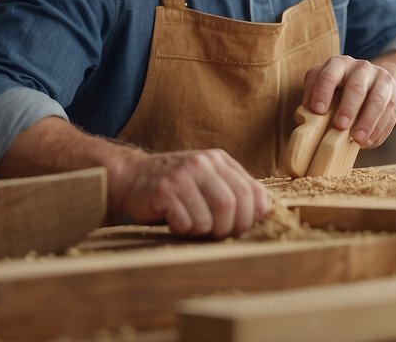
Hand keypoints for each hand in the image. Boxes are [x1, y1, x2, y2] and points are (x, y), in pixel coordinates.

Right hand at [110, 148, 270, 237]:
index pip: (250, 191)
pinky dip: (184, 230)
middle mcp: (202, 164)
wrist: (133, 176)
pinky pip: (186, 223)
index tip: (245, 228)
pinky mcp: (163, 192)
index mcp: (219, 160)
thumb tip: (263, 211)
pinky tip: (176, 222)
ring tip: (194, 226)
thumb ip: (233, 188)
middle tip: (220, 235)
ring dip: (204, 231)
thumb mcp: (208, 177)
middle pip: (232, 205)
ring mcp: (182, 177)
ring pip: (209, 218)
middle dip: (230, 228)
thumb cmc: (177, 184)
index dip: (252, 216)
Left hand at [302, 55, 395, 148]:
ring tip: (357, 139)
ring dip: (367, 122)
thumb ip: (313, 96)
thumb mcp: (324, 85)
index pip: (330, 74)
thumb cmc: (339, 89)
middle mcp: (362, 68)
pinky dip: (379, 130)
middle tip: (339, 126)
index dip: (323, 91)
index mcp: (340, 64)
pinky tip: (368, 142)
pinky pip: (390, 113)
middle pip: (357, 87)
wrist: (371, 83)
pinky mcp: (395, 95)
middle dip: (348, 108)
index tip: (317, 110)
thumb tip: (304, 117)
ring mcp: (381, 80)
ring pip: (377, 100)